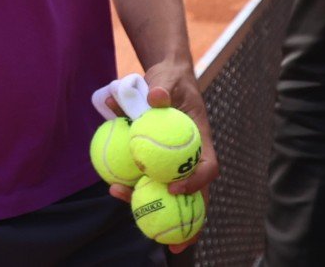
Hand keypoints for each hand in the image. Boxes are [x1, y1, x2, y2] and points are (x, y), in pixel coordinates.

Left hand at [104, 75, 217, 252]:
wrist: (162, 82)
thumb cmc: (170, 81)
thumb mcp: (167, 79)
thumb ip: (162, 87)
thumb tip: (155, 97)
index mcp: (201, 141)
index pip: (208, 167)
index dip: (196, 182)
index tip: (172, 186)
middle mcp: (191, 157)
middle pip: (196, 195)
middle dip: (191, 224)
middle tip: (173, 244)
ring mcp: (175, 164)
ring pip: (172, 195)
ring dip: (158, 211)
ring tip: (140, 223)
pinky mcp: (157, 163)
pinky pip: (149, 181)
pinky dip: (136, 190)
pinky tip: (116, 191)